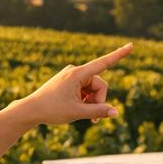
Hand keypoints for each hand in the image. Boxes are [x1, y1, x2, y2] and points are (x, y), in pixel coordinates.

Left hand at [16, 43, 132, 126]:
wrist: (31, 110)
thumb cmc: (51, 110)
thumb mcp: (77, 112)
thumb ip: (98, 111)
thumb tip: (116, 112)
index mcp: (77, 74)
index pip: (103, 63)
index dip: (119, 55)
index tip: (131, 46)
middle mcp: (76, 71)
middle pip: (99, 85)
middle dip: (99, 100)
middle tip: (93, 118)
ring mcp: (72, 76)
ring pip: (93, 89)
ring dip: (92, 102)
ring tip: (83, 114)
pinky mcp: (69, 82)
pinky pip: (85, 90)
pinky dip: (86, 100)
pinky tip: (78, 108)